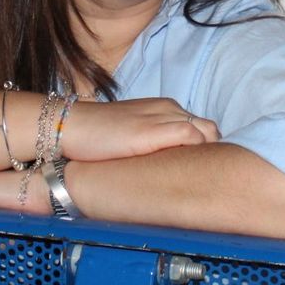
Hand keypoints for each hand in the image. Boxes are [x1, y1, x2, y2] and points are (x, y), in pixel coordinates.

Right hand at [62, 98, 219, 159]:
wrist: (71, 126)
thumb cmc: (97, 134)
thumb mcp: (132, 131)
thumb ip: (152, 140)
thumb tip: (165, 161)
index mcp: (164, 107)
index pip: (200, 125)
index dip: (205, 147)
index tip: (202, 166)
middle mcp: (168, 109)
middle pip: (209, 128)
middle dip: (212, 150)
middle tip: (203, 174)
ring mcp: (163, 118)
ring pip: (206, 130)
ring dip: (208, 152)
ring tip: (199, 176)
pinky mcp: (155, 131)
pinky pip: (192, 136)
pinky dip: (198, 152)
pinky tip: (189, 171)